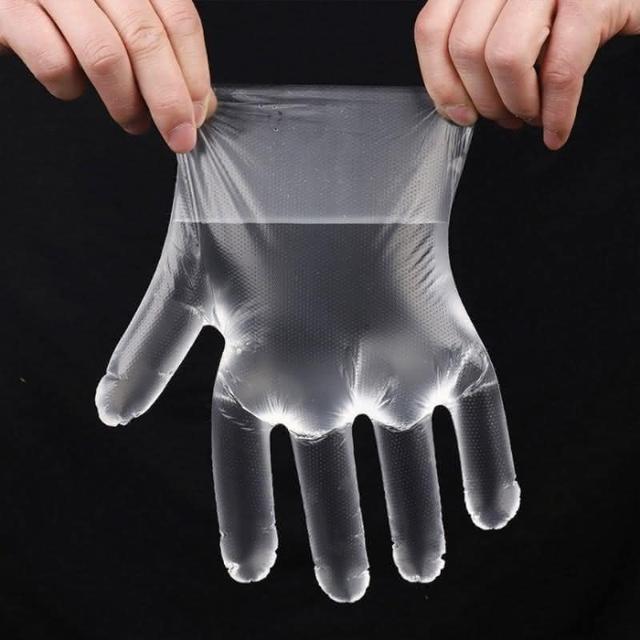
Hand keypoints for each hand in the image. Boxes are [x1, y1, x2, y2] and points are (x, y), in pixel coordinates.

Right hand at [0, 0, 215, 152]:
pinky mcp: (9, 10)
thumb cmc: (67, 9)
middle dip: (169, 100)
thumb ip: (161, 49)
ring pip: (105, 54)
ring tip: (133, 121)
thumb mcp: (121, 17)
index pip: (179, 19)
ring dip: (127, 103)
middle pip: (146, 39)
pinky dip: (71, 88)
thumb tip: (201, 104)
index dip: (194, 75)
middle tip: (178, 137)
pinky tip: (73, 86)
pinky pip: (54, 61)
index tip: (197, 115)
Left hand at [415, 0, 639, 148]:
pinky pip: (560, 70)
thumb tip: (453, 102)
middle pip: (466, 48)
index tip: (457, 112)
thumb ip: (478, 42)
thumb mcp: (514, 16)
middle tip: (504, 116)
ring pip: (503, 57)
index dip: (440, 81)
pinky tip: (556, 129)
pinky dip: (557, 112)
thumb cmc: (575, 7)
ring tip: (531, 114)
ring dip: (517, 104)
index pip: (433, 28)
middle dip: (483, 100)